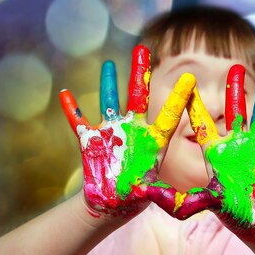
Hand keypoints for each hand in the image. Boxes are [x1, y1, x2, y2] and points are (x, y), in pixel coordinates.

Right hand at [60, 45, 194, 221]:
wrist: (114, 201)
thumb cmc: (137, 197)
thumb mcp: (155, 195)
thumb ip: (167, 196)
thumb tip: (185, 205)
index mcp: (153, 142)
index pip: (168, 116)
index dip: (178, 98)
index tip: (190, 78)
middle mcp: (133, 130)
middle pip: (138, 96)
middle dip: (139, 73)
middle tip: (142, 49)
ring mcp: (112, 132)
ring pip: (109, 101)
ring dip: (107, 83)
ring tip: (109, 64)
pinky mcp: (92, 140)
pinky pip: (78, 122)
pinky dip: (71, 110)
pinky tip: (65, 94)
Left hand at [178, 65, 254, 245]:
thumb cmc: (230, 212)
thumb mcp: (206, 203)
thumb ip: (184, 200)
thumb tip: (151, 197)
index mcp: (216, 152)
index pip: (202, 124)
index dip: (194, 104)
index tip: (187, 81)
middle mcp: (237, 145)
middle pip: (234, 112)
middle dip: (233, 91)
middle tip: (232, 67)